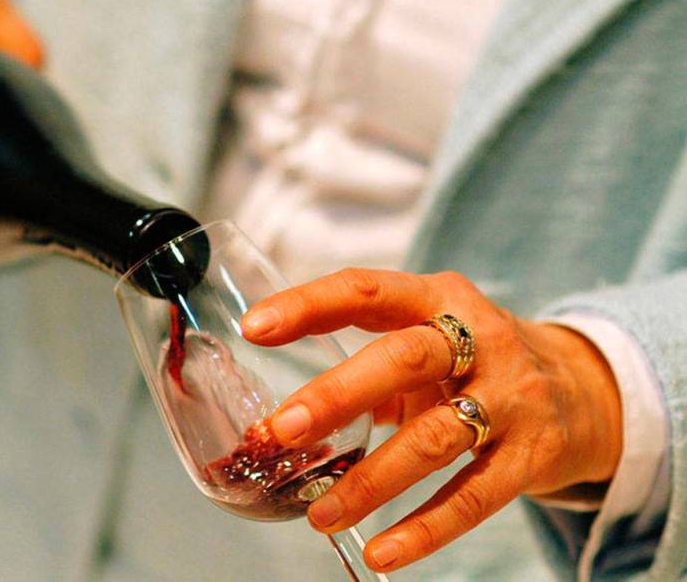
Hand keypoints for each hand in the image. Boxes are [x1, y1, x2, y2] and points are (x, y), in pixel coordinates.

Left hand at [241, 268, 621, 572]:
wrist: (586, 392)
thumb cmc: (477, 364)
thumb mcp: (430, 345)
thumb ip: (368, 370)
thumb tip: (284, 420)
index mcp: (439, 299)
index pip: (367, 290)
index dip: (309, 305)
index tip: (254, 328)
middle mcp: (479, 338)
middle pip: (404, 358)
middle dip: (338, 393)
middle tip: (283, 429)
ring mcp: (512, 396)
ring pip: (436, 437)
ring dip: (372, 479)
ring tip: (320, 513)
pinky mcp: (534, 453)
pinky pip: (474, 496)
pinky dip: (425, 528)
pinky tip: (382, 551)